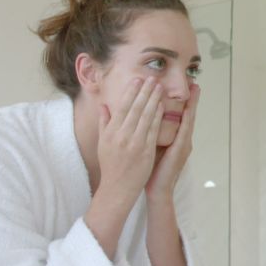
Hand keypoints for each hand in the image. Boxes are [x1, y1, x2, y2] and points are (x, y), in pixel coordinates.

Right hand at [96, 76, 162, 200]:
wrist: (118, 187)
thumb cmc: (110, 164)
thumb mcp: (102, 142)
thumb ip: (104, 122)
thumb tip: (103, 105)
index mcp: (110, 132)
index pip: (122, 107)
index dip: (131, 92)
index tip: (137, 80)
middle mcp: (122, 135)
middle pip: (135, 108)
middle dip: (145, 91)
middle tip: (152, 78)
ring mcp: (135, 143)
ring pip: (146, 116)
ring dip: (153, 100)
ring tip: (159, 87)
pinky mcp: (146, 150)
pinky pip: (153, 129)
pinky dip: (158, 116)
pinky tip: (162, 106)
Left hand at [146, 83, 199, 201]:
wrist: (156, 190)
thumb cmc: (151, 170)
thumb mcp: (150, 146)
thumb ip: (149, 132)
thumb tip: (141, 117)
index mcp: (175, 138)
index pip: (179, 115)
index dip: (182, 101)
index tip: (183, 86)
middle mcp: (182, 140)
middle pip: (188, 115)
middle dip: (191, 98)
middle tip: (194, 82)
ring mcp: (183, 145)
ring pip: (189, 120)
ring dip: (193, 105)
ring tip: (196, 90)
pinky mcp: (180, 151)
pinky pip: (184, 132)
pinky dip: (187, 120)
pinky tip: (188, 110)